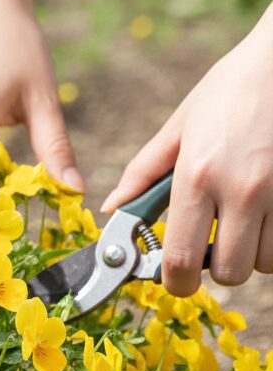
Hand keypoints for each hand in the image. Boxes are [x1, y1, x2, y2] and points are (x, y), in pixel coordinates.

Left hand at [102, 6, 272, 295]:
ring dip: (253, 253)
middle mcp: (243, 188)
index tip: (173, 278)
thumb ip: (144, 173)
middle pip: (230, 272)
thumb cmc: (232, 88)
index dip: (175, 282)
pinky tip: (267, 213)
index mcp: (198, 175)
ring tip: (245, 222)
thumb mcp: (181, 126)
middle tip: (213, 245)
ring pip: (267, 262)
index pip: (182, 259)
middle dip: (218, 268)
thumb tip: (112, 209)